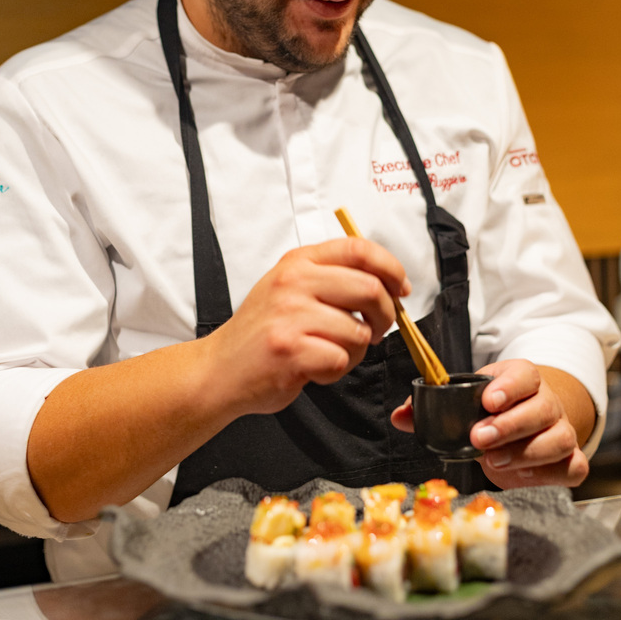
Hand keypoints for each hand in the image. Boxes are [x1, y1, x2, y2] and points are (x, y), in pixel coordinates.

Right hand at [210, 237, 410, 417]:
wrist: (220, 369)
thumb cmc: (261, 332)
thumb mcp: (288, 287)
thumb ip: (330, 277)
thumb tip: (386, 283)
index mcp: (298, 262)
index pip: (359, 249)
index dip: (391, 268)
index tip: (400, 288)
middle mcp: (293, 283)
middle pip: (370, 289)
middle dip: (385, 315)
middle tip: (376, 330)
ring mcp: (290, 315)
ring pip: (359, 331)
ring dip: (356, 351)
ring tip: (332, 352)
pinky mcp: (290, 349)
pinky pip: (341, 360)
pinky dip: (336, 370)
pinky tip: (315, 368)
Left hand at [391, 359, 591, 487]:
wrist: (528, 421)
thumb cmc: (491, 411)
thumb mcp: (466, 401)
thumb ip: (430, 408)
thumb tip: (400, 416)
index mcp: (522, 378)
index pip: (525, 374)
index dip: (509, 387)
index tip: (488, 401)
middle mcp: (547, 402)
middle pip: (541, 409)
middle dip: (509, 426)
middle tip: (479, 440)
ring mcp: (562, 430)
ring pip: (558, 440)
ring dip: (525, 453)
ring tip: (494, 461)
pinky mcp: (570, 458)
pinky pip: (572, 467)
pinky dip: (547, 474)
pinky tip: (520, 475)